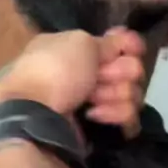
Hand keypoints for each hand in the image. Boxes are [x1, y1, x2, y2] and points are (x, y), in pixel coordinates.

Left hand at [0, 29, 145, 135]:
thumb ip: (107, 42)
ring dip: (117, 95)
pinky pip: (125, 116)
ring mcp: (91, 100)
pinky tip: (95, 116)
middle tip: (102, 78)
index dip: (128, 46)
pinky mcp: (98, 125)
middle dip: (121, 73)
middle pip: (128, 69)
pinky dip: (115, 114)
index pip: (116, 43)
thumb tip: (126, 43)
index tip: (133, 49)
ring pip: (130, 93)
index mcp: (75, 48)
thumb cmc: (55, 71)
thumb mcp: (80, 43)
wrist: (34, 116)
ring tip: (95, 100)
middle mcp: (85, 73)